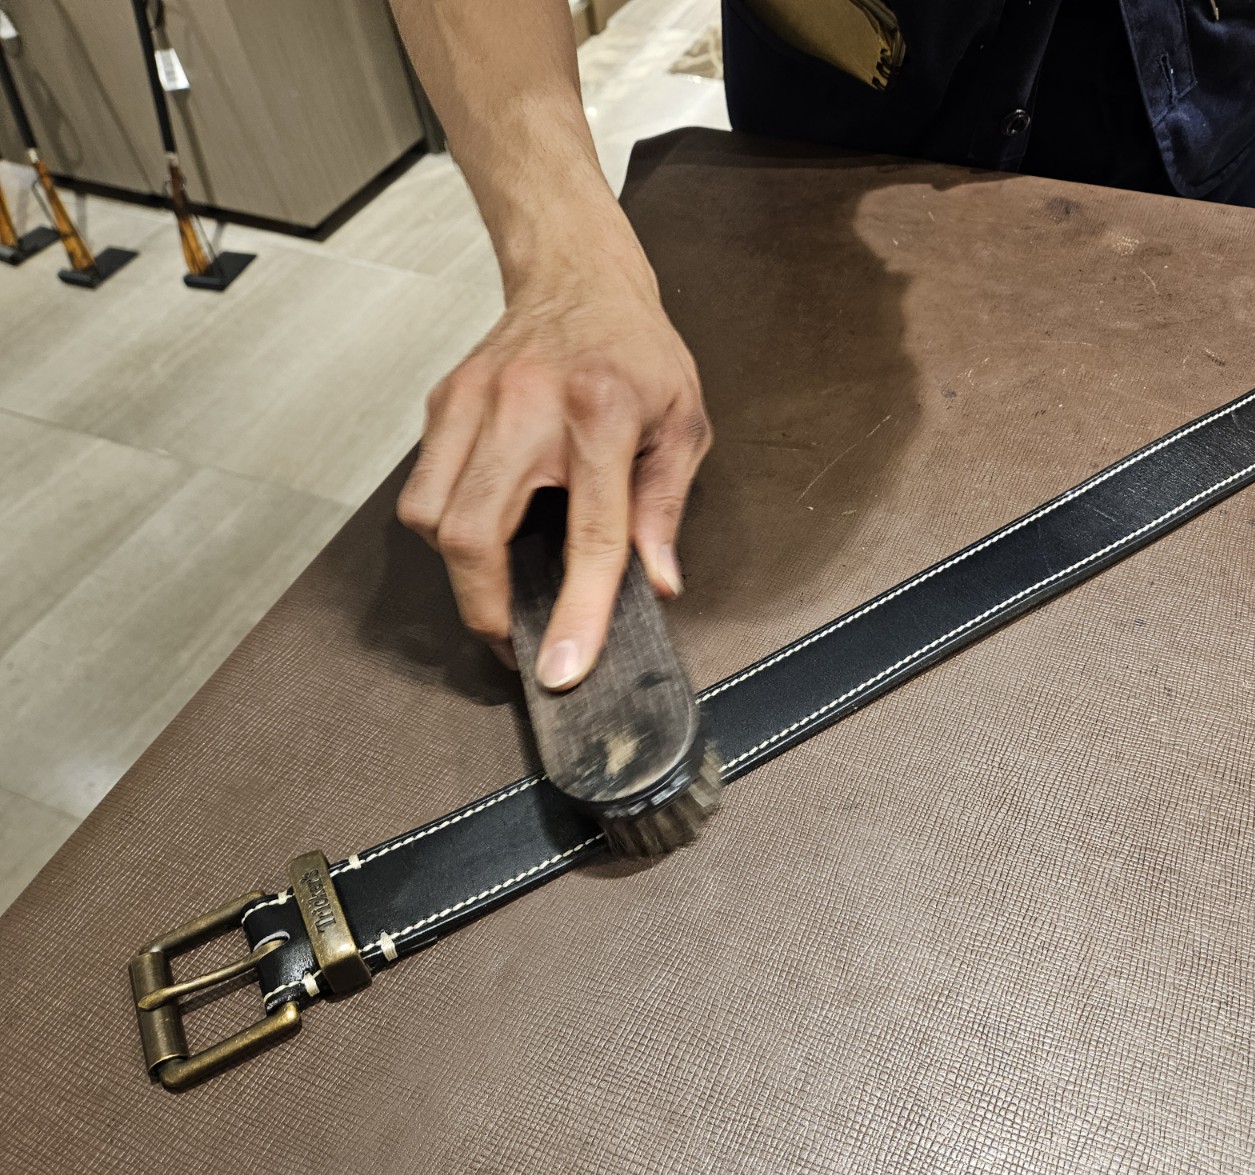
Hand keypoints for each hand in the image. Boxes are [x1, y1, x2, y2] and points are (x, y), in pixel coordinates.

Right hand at [397, 210, 710, 687]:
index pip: (586, 535)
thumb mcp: (681, 424)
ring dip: (461, 569)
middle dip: (486, 606)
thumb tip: (655, 582)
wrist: (578, 276)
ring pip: (428, 517)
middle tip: (517, 637)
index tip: (562, 667)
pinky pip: (424, 488)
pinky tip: (486, 526)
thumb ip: (665, 507)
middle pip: (470, 533)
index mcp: (600, 412)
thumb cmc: (636, 350)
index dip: (575, 611)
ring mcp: (471, 402)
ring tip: (500, 581)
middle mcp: (524, 404)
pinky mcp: (441, 404)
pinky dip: (448, 525)